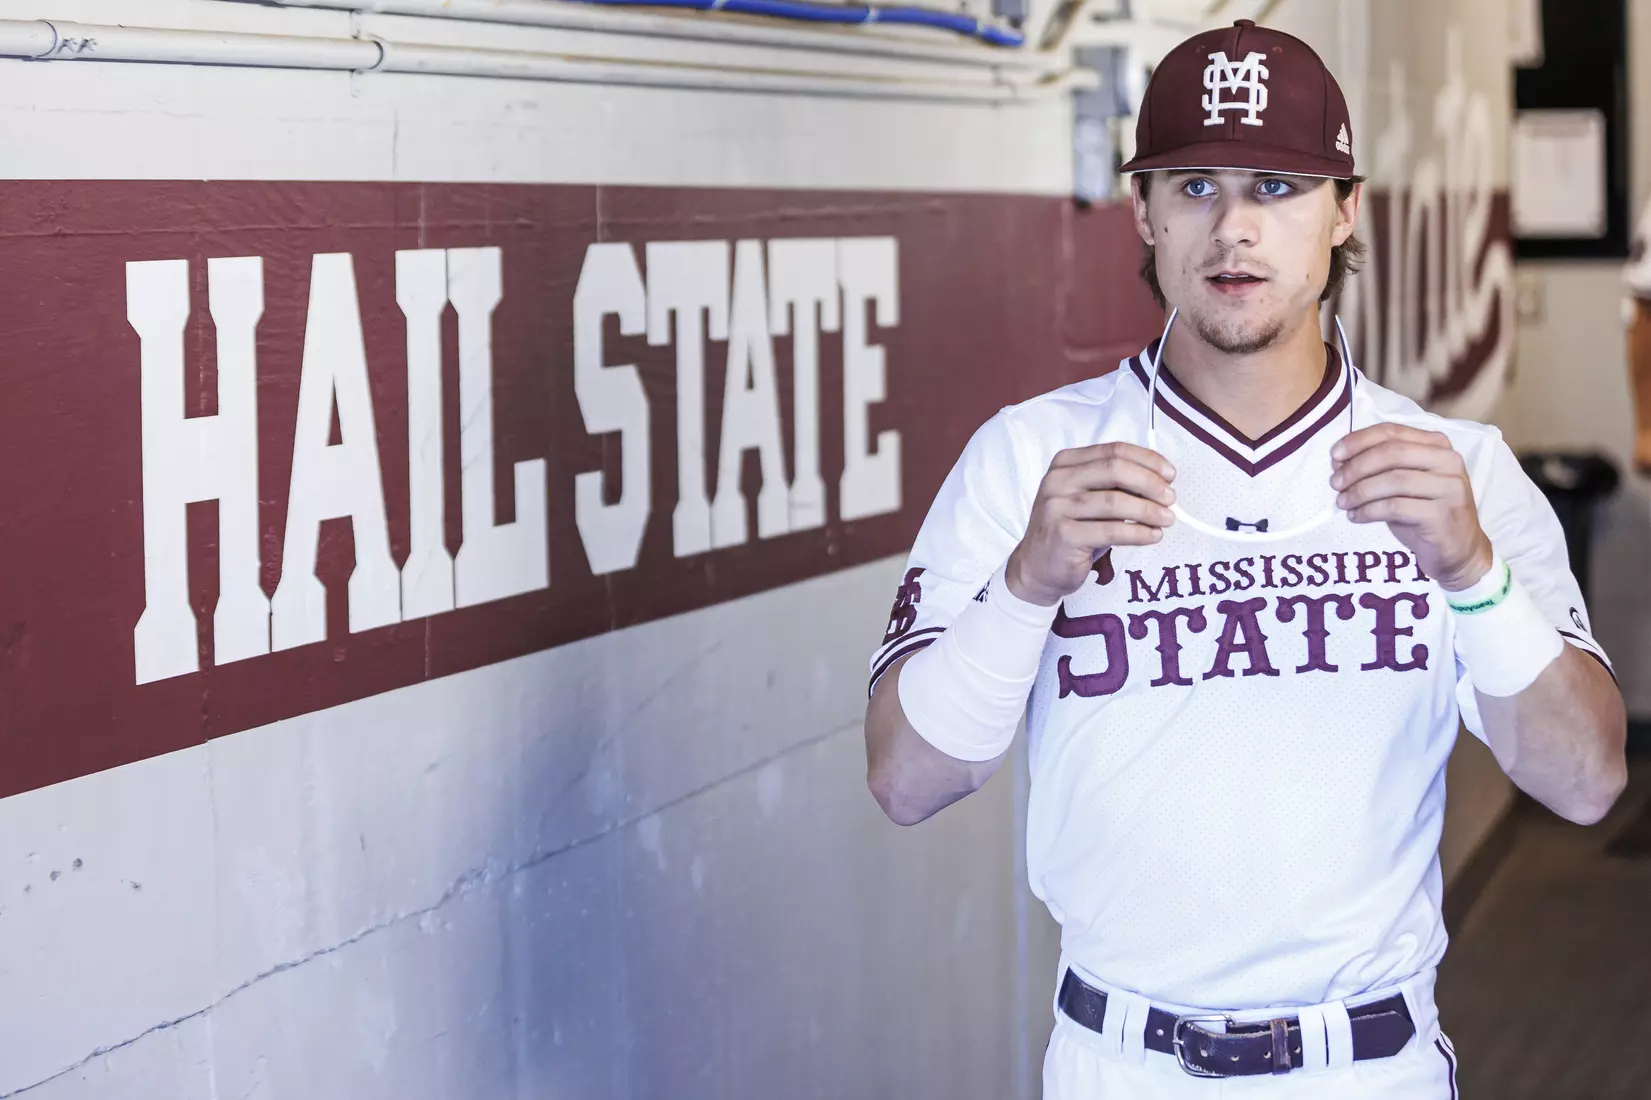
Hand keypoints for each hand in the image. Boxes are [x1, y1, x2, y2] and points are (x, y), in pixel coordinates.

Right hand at [1006, 443, 1176, 605]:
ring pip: (1115, 501)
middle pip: (1114, 469)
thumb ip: (1114, 484)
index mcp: (1065, 463)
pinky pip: (1111, 531)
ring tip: (1167, 519)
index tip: (1170, 474)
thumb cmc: (1070, 529)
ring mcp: (1057, 508)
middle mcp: (1057, 481)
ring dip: (1148, 510)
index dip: (1147, 460)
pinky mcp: (1064, 535)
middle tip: (1171, 498)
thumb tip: (1160, 481)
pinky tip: (1153, 536)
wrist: (1037, 567)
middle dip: (1150, 482)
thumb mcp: (1087, 497)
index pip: (1113, 451)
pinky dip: (1138, 533)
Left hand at [1330, 424, 1492, 590]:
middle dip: (1356, 467)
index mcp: (1437, 445)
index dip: (1358, 441)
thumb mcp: (1402, 484)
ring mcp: (1449, 487)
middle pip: (1391, 453)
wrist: (1458, 549)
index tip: (1334, 456)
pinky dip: (1368, 511)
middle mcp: (1448, 461)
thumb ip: (1378, 467)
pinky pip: (1395, 507)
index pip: (1392, 432)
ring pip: (1392, 480)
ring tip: (1342, 502)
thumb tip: (1338, 460)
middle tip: (1335, 483)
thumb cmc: (1425, 512)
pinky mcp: (1442, 514)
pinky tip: (1356, 516)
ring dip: (1359, 491)